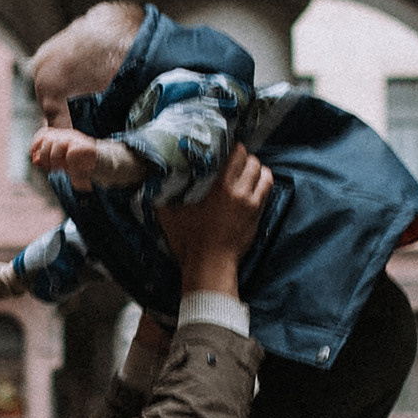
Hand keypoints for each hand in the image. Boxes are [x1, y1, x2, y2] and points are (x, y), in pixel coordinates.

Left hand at [31, 127, 100, 190]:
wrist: (102, 165)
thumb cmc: (80, 164)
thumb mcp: (60, 163)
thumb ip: (46, 160)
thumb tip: (34, 159)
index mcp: (61, 136)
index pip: (44, 133)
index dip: (36, 143)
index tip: (33, 155)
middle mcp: (68, 135)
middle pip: (48, 139)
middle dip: (45, 155)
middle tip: (51, 168)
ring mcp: (77, 139)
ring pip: (57, 144)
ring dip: (55, 160)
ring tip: (61, 169)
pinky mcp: (85, 146)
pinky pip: (70, 153)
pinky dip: (68, 164)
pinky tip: (72, 169)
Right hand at [157, 147, 270, 295]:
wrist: (211, 267)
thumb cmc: (191, 243)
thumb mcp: (171, 218)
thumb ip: (162, 199)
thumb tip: (150, 186)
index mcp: (223, 189)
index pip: (239, 156)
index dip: (236, 149)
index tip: (230, 149)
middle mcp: (242, 194)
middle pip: (255, 164)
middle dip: (248, 160)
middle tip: (238, 163)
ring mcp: (253, 208)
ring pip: (267, 178)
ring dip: (259, 173)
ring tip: (248, 175)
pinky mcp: (258, 220)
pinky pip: (266, 196)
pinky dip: (261, 189)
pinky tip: (249, 193)